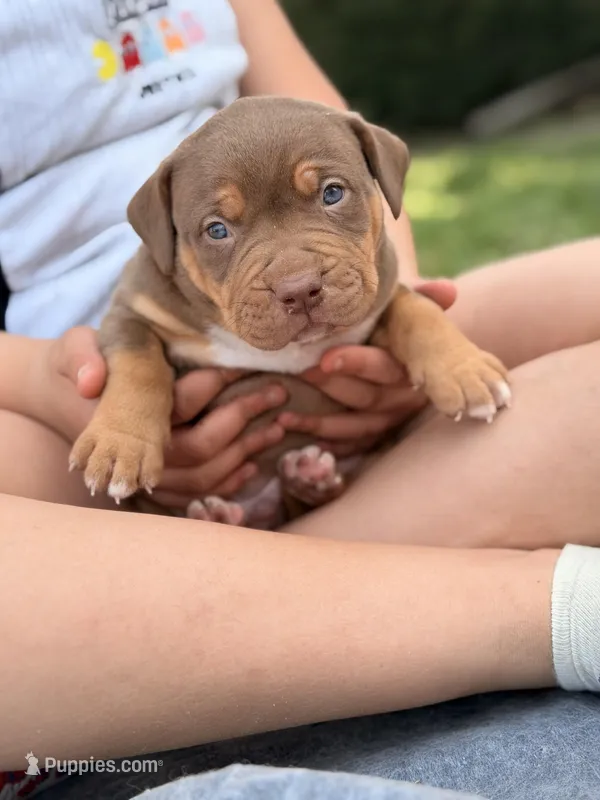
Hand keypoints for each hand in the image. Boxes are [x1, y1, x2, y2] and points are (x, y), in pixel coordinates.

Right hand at [58, 327, 287, 506]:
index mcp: (123, 414)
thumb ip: (81, 357)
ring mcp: (146, 474)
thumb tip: (92, 381)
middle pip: (200, 446)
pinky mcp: (156, 484)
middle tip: (278, 392)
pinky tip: (253, 464)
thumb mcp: (74, 347)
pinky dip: (228, 484)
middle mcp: (137, 451)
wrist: (61, 397)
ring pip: (204, 476)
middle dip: (243, 417)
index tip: (246, 364)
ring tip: (278, 425)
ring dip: (245, 452)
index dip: (215, 384)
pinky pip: (198, 495)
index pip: (178, 403)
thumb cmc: (78, 364)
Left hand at [278, 279, 456, 456]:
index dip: (356, 363)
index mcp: (414, 364)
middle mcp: (406, 396)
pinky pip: (354, 446)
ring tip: (285, 419)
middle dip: (330, 387)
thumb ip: (421, 295)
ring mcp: (393, 419)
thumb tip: (447, 290)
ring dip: (320, 425)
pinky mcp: (379, 433)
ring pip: (358, 427)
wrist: (406, 338)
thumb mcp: (406, 303)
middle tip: (297, 374)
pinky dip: (328, 445)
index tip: (325, 359)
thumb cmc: (398, 316)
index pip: (384, 366)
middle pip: (368, 398)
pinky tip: (299, 439)